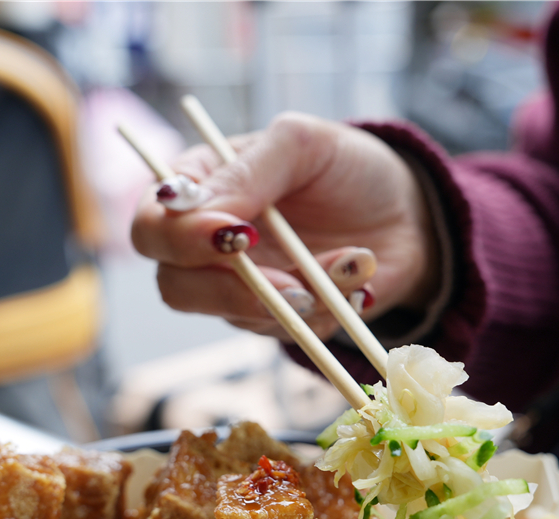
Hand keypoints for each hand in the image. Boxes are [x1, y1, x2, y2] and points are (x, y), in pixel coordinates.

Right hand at [130, 112, 439, 342]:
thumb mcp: (302, 144)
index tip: (237, 235)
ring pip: (235, 317)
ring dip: (298, 298)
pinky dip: (328, 310)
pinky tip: (358, 279)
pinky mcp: (276, 321)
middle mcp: (205, 246)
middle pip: (175, 286)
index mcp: (197, 190)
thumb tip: (202, 213)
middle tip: (294, 282)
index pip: (152, 227)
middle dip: (236, 288)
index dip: (181, 239)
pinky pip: (286, 333)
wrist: (407, 215)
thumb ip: (249, 169)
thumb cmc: (346, 167)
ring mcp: (238, 289)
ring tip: (351, 264)